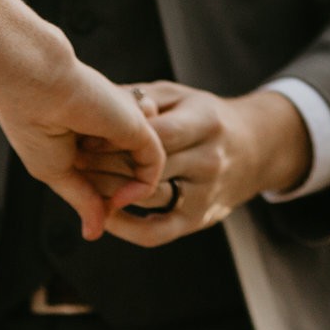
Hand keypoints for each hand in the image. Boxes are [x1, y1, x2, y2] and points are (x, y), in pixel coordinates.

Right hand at [0, 41, 166, 240]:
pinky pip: (153, 165)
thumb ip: (82, 200)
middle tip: (83, 184)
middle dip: (103, 190)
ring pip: (137, 171)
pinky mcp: (139, 125)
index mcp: (84, 132)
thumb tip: (94, 234)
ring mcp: (125, 125)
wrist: (35, 87)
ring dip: (118, 188)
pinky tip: (121, 197)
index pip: (99, 174)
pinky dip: (141, 187)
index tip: (72, 194)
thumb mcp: (56, 173)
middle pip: (120, 174)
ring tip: (94, 182)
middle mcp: (108, 127)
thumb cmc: (34, 125)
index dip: (89, 194)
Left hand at [102, 81, 312, 247]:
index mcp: (205, 122)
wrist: (257, 148)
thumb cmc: (206, 118)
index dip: (115, 138)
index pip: (154, 136)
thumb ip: (142, 99)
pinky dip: (126, 228)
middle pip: (147, 169)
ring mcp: (205, 193)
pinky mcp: (198, 220)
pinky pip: (156, 232)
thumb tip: (98, 100)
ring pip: (147, 198)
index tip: (83, 136)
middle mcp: (209, 160)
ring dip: (108, 193)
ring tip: (81, 183)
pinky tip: (104, 215)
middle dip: (105, 165)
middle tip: (72, 160)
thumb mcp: (181, 97)